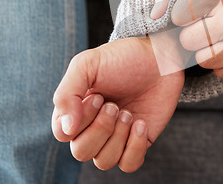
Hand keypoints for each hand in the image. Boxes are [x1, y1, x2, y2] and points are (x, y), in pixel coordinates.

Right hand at [51, 36, 184, 171]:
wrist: (160, 58)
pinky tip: (141, 123)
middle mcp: (92, 127)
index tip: (97, 97)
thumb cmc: (122, 58)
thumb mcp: (87, 64)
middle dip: (101, 128)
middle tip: (115, 105)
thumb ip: (67, 93)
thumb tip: (67, 129)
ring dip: (118, 137)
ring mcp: (116, 136)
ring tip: (128, 112)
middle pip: (81, 152)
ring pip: (104, 161)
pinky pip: (128, 164)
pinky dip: (135, 147)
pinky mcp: (138, 141)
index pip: (62, 133)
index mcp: (75, 109)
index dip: (80, 120)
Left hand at [151, 0, 222, 79]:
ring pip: (203, 60)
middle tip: (208, 28)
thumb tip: (153, 12)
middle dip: (193, 36)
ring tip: (222, 39)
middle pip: (187, 41)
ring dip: (207, 52)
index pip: (178, 15)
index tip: (193, 14)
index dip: (182, 17)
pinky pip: (222, 73)